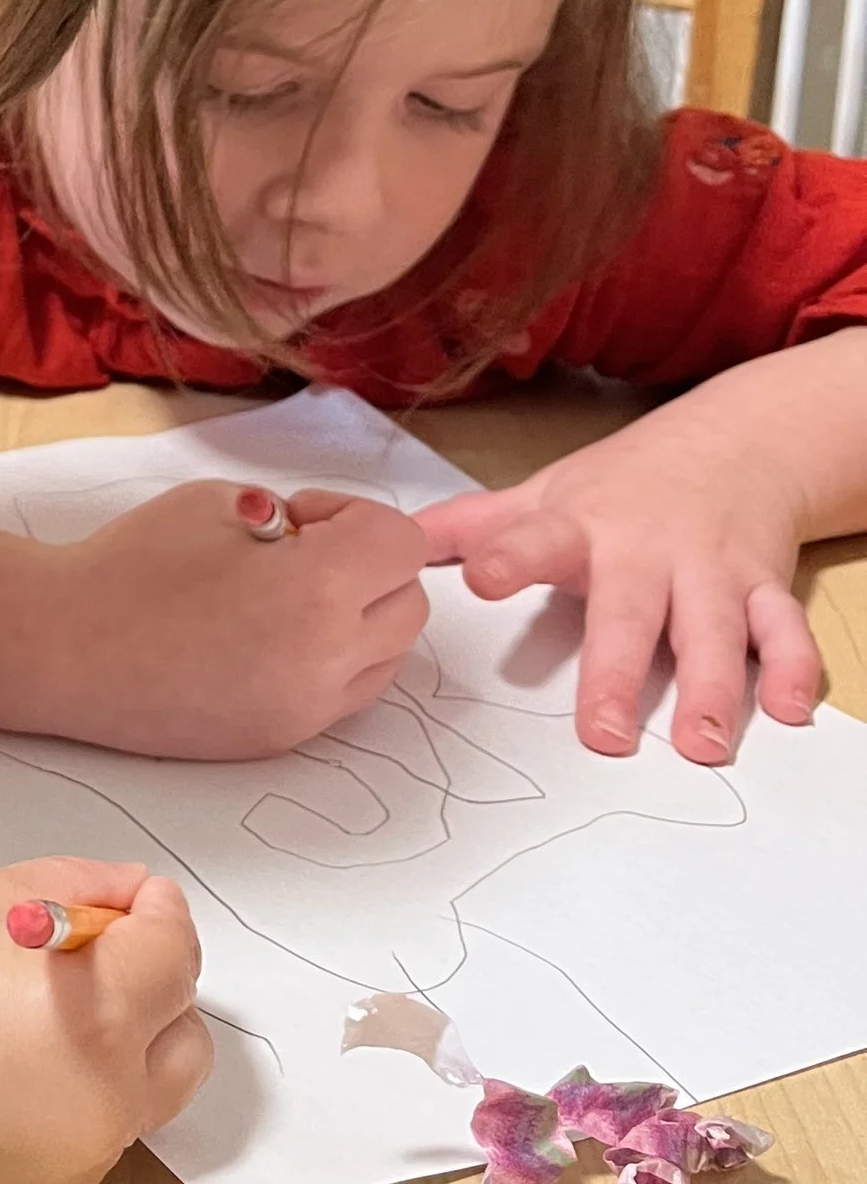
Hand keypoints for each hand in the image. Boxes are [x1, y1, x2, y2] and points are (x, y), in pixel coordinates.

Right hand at [0, 858, 210, 1183]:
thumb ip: (82, 887)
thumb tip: (134, 899)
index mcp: (100, 1009)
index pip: (178, 953)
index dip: (160, 913)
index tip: (131, 901)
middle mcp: (111, 1091)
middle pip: (187, 1031)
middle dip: (157, 985)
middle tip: (94, 956)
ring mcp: (87, 1150)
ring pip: (153, 1087)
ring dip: (130, 1043)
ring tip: (49, 1013)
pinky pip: (104, 1127)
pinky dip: (86, 1089)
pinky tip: (15, 1062)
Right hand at [32, 481, 431, 758]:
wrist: (61, 647)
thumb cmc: (128, 565)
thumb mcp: (219, 503)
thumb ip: (293, 517)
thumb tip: (327, 539)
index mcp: (315, 589)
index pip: (402, 544)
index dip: (356, 516)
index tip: (303, 518)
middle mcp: (324, 659)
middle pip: (409, 604)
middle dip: (370, 568)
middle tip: (299, 554)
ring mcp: (304, 709)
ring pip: (386, 658)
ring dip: (360, 619)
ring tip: (286, 600)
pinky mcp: (278, 740)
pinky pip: (343, 695)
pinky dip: (329, 661)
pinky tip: (267, 638)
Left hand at [420, 417, 820, 761]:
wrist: (735, 441)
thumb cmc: (622, 485)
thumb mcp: (545, 494)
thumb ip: (473, 526)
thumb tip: (391, 540)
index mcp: (581, 526)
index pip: (536, 539)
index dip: (507, 556)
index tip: (480, 578)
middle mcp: (648, 549)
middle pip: (631, 611)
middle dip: (616, 669)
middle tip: (603, 733)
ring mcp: (711, 569)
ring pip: (713, 629)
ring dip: (711, 686)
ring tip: (701, 743)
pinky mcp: (765, 585)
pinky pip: (782, 628)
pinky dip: (792, 667)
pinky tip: (787, 708)